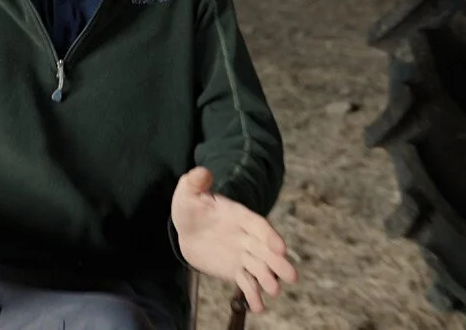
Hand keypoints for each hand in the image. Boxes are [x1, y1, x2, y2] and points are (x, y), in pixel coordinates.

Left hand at [171, 166, 297, 313]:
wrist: (187, 227)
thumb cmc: (190, 206)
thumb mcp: (188, 191)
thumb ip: (195, 182)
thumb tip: (201, 172)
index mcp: (239, 215)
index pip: (258, 225)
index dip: (270, 235)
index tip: (280, 248)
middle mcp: (245, 236)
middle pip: (265, 250)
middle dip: (278, 262)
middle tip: (291, 276)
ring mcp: (242, 254)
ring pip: (259, 267)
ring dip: (268, 279)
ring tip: (274, 291)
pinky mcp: (236, 269)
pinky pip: (246, 283)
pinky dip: (253, 295)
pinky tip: (258, 307)